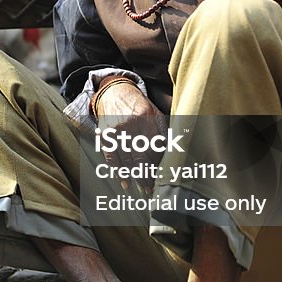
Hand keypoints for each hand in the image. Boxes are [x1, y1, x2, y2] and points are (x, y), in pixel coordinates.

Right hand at [93, 78, 165, 192]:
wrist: (115, 93)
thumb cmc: (139, 107)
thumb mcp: (155, 114)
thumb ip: (164, 132)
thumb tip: (175, 153)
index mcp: (148, 118)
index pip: (156, 146)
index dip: (160, 163)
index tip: (165, 176)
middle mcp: (132, 124)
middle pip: (141, 155)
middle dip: (148, 175)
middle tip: (153, 189)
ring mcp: (117, 130)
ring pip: (127, 159)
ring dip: (136, 177)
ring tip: (144, 189)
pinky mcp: (106, 135)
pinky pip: (112, 158)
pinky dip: (118, 171)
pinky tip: (125, 181)